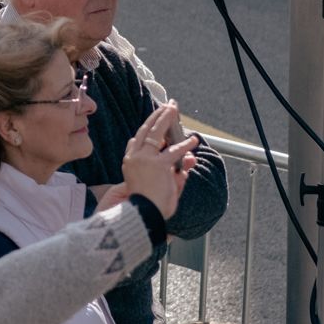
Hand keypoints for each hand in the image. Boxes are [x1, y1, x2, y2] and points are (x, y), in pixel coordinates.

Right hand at [107, 103, 196, 217]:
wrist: (143, 216)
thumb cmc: (149, 206)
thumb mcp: (164, 186)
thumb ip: (178, 172)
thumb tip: (191, 159)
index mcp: (129, 164)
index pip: (135, 142)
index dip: (145, 130)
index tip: (153, 123)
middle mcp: (134, 158)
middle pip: (145, 130)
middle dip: (156, 116)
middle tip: (166, 107)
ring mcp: (145, 160)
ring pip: (156, 133)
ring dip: (166, 119)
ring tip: (173, 108)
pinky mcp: (158, 165)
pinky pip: (174, 151)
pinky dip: (185, 145)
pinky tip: (193, 140)